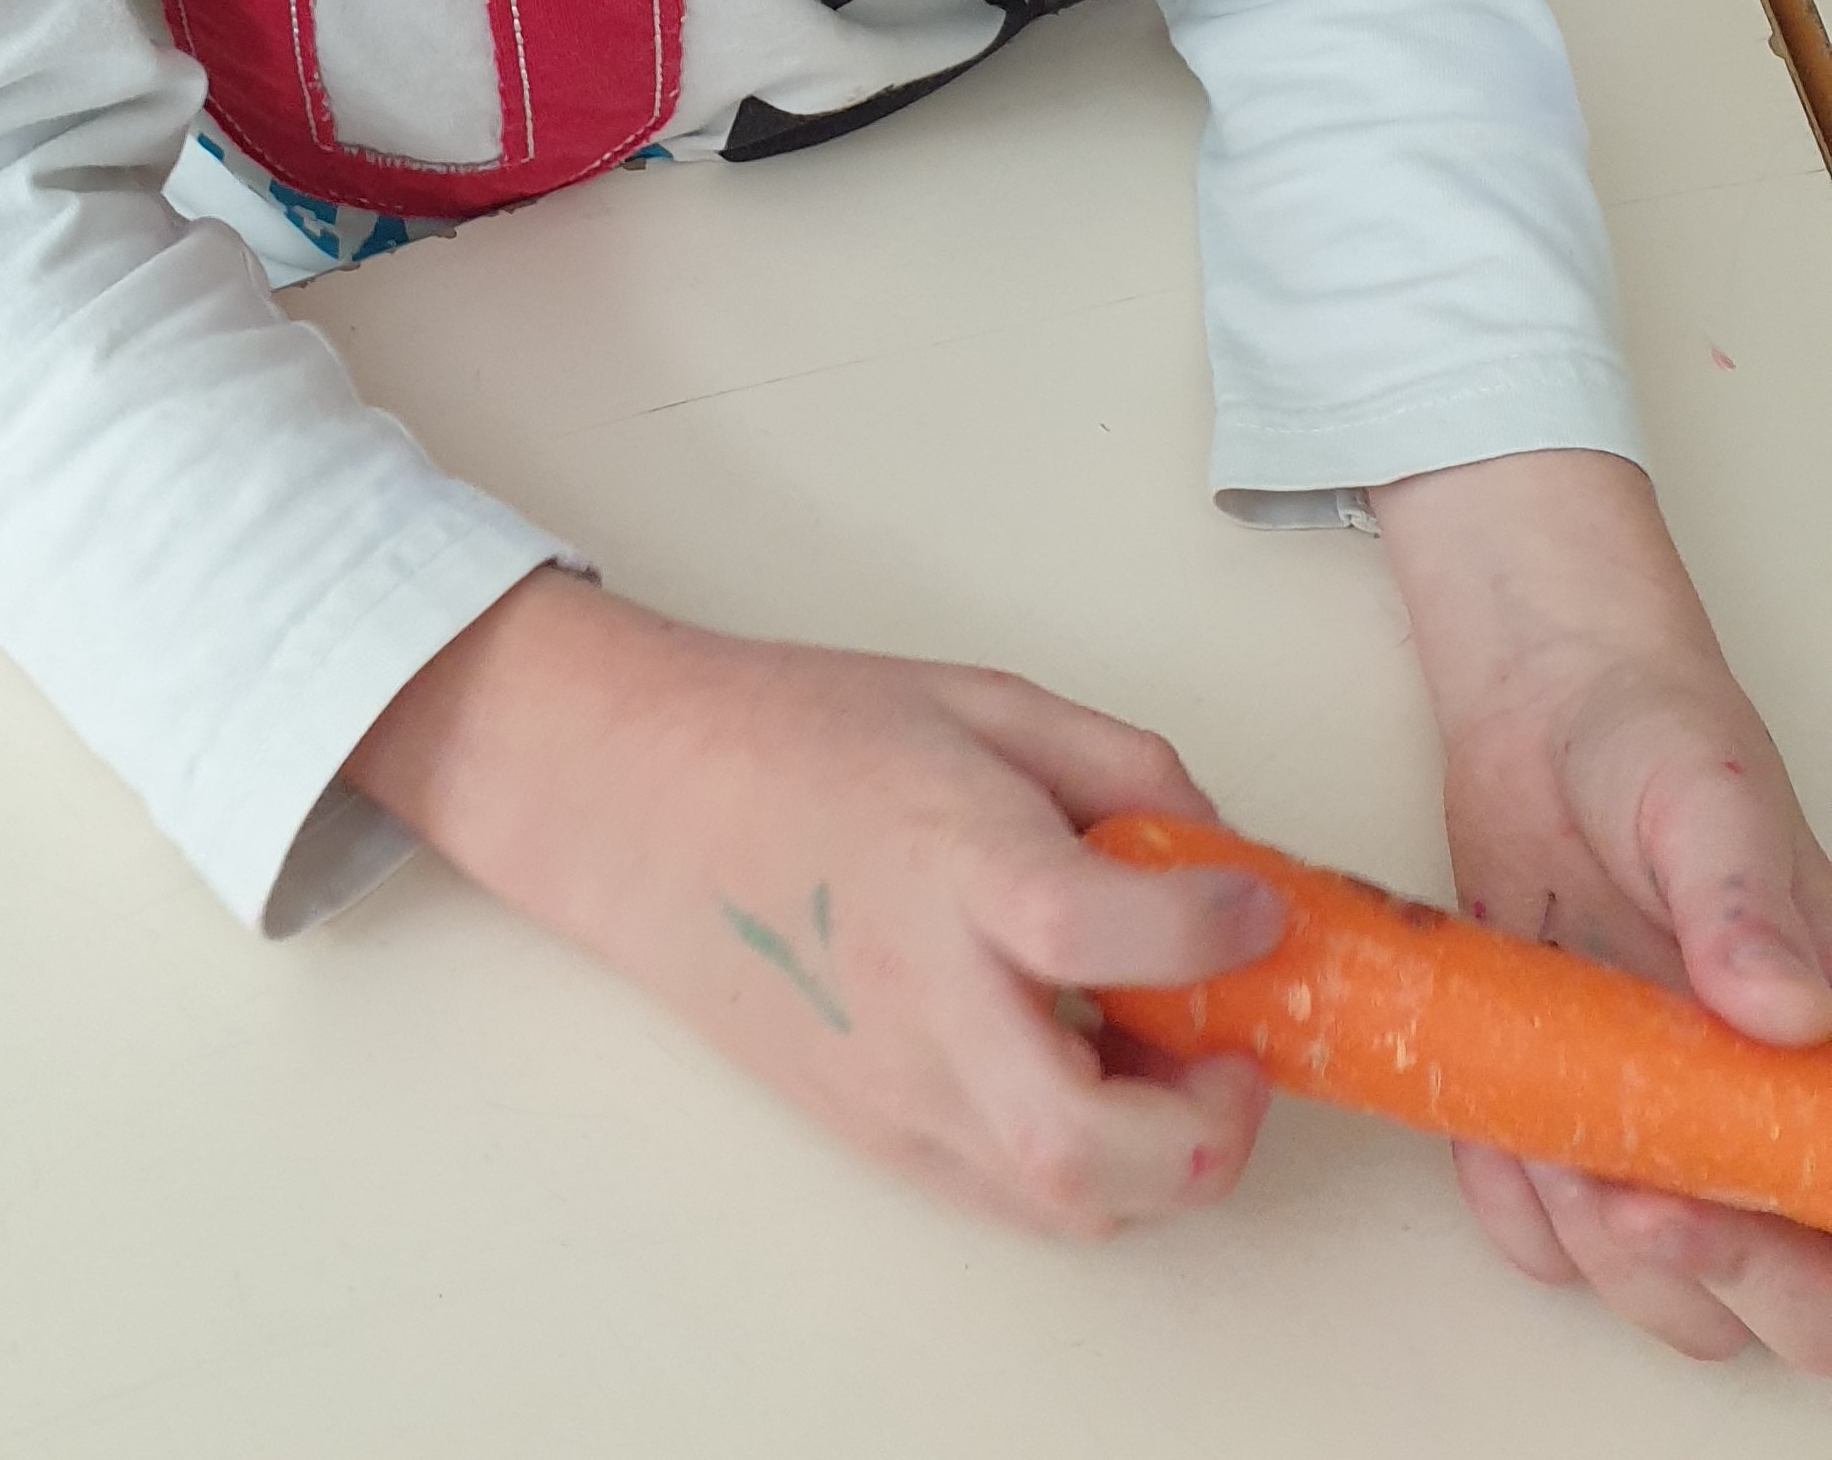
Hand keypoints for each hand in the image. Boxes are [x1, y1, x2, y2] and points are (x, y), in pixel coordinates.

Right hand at [347, 569, 1281, 1237]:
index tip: (1256, 903)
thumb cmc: (803, 737)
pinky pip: (1009, 1188)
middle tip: (1237, 1049)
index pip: (1095, 930)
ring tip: (1162, 1053)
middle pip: (1084, 1148)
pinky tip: (1084, 1061)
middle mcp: (923, 996)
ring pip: (1063, 1200)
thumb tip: (1218, 850)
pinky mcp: (873, 1129)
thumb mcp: (982, 701)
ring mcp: (892, 1083)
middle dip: (1207, 1130)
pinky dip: (1083, 1156)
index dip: (1211, 930)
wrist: (646, 803)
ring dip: (1157, 1153)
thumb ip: (1119, 767)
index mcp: (950, 861)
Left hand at [1377, 451, 1831, 1370]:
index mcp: (1828, 1055)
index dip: (1789, 1259)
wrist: (1541, 708)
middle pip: (1780, 1301)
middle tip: (1610, 1193)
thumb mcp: (1705, 801)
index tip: (1685, 1205)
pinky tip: (1491, 1124)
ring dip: (1598, 1249)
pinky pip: (1549, 1233)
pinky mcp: (1573, 1114)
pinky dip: (1517, 1209)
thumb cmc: (1654, 738)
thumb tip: (1786, 1009)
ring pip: (1664, 1287)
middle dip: (1700, 1272)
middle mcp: (1758, 1111)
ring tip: (1543, 1132)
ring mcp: (1668, 1125)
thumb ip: (1746, 902)